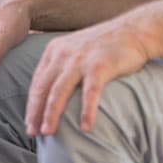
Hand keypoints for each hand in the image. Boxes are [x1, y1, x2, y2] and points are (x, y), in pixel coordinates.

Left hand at [23, 20, 148, 136]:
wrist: (133, 30)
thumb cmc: (105, 45)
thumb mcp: (75, 50)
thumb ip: (62, 66)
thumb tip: (51, 93)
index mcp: (55, 50)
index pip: (37, 82)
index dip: (31, 104)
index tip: (29, 123)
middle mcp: (63, 54)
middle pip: (43, 87)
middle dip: (35, 112)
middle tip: (32, 132)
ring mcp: (81, 59)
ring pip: (60, 91)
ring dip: (51, 113)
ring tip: (48, 133)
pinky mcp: (100, 66)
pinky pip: (90, 92)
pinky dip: (86, 111)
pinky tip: (85, 127)